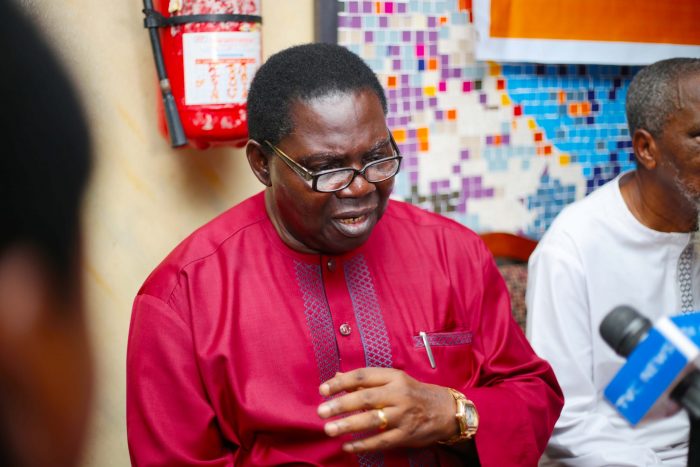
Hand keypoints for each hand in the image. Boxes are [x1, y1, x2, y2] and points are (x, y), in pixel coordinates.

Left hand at [317, 368, 457, 453]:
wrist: (446, 410)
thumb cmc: (414, 393)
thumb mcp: (394, 380)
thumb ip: (366, 380)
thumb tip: (337, 376)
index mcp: (393, 377)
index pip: (363, 376)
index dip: (341, 382)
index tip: (323, 390)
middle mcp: (399, 394)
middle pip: (366, 397)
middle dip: (341, 404)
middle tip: (321, 411)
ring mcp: (403, 415)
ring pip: (373, 419)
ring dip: (349, 425)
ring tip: (329, 429)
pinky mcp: (407, 434)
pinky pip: (382, 440)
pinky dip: (364, 444)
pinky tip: (348, 446)